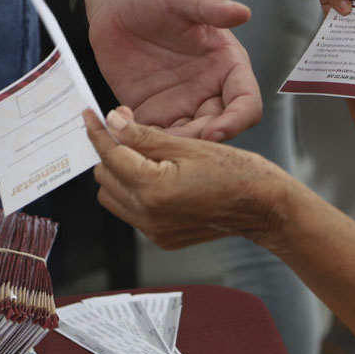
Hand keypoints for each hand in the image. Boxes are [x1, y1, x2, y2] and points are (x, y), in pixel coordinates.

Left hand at [83, 106, 286, 248]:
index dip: (99, 132)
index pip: (111, 155)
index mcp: (154, 188)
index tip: (91, 116)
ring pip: (114, 197)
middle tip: (125, 133)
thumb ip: (145, 136)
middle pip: (105, 178)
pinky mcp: (162, 237)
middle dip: (110, 153)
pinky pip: (132, 212)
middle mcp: (149, 214)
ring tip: (141, 156)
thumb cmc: (236, 173)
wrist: (263, 207)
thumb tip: (113, 122)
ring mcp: (154, 230)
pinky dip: (135, 192)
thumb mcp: (189, 145)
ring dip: (119, 174)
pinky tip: (157, 177)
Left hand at [85, 0, 261, 141]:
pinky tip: (121, 129)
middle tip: (173, 146)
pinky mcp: (153, 114)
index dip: (237, 121)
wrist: (117, 3)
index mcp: (228, 65)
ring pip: (187, 141)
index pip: (246, 102)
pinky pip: (154, 138)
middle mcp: (210, 90)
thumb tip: (242, 12)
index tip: (216, 132)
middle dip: (199, 142)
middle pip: (218, 129)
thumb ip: (211, 5)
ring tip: (143, 142)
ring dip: (170, 148)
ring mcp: (182, 105)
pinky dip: (142, 142)